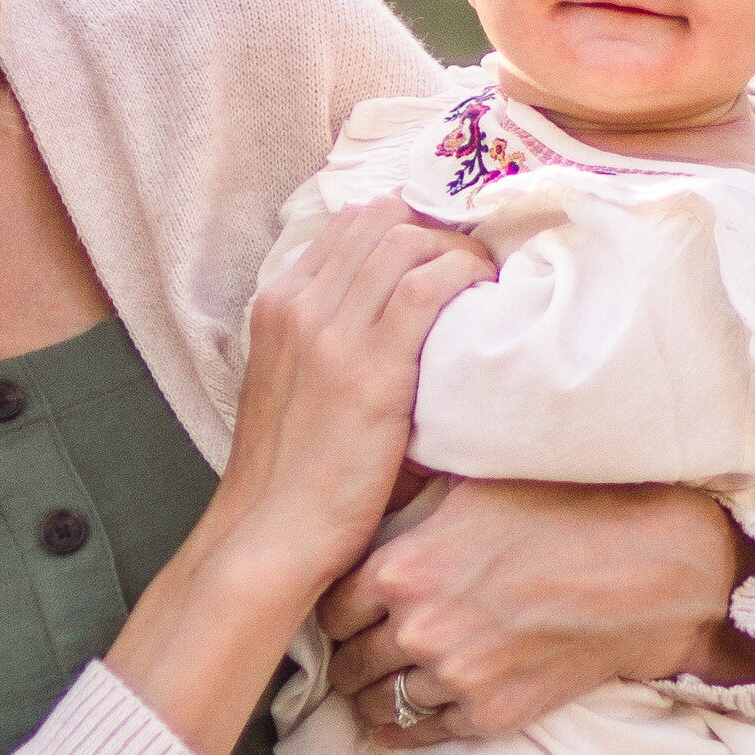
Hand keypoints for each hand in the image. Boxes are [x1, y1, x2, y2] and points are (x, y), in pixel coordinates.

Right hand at [212, 204, 494, 599]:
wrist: (271, 535)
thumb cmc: (296, 476)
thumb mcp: (297, 387)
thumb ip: (335, 344)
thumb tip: (405, 326)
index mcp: (277, 306)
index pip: (347, 224)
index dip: (403, 227)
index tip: (440, 254)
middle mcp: (297, 305)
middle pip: (380, 219)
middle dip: (435, 229)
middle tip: (470, 266)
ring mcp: (329, 333)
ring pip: (405, 241)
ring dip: (456, 250)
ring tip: (482, 284)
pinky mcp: (370, 370)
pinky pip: (427, 286)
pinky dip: (464, 276)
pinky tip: (483, 299)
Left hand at [319, 480, 754, 743]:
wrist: (641, 571)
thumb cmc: (558, 512)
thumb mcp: (466, 490)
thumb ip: (404, 512)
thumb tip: (358, 507)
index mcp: (401, 569)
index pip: (329, 609)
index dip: (337, 609)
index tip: (346, 611)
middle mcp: (418, 630)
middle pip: (348, 662)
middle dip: (351, 654)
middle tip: (358, 649)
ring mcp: (454, 678)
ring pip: (379, 702)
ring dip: (376, 692)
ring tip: (382, 680)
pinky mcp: (490, 714)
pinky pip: (423, 734)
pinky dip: (405, 728)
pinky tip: (400, 719)